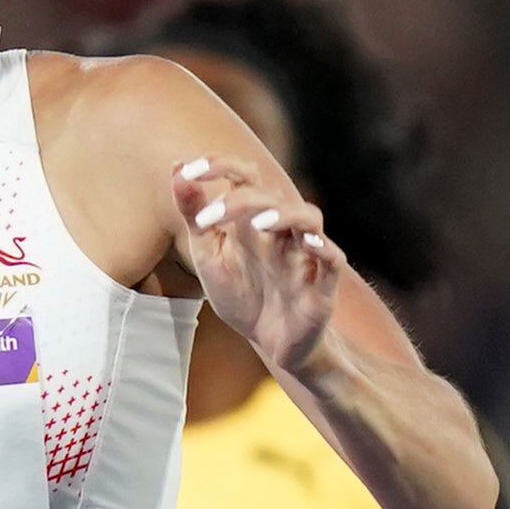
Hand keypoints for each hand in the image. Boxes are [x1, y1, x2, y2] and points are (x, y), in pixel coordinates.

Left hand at [174, 153, 344, 379]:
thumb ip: (194, 215)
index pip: (244, 177)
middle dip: (241, 200)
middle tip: (208, 218)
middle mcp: (281, 230)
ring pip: (308, 218)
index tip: (189, 169)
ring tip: (259, 223)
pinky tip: (306, 244)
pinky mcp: (322, 285)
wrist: (269, 343)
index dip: (220, 165)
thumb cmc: (242, 294)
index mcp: (252, 220)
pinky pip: (332, 258)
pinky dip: (323, 248)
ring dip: (285, 214)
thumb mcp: (209, 256)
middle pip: (272, 196)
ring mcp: (303, 255)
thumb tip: (176, 167)